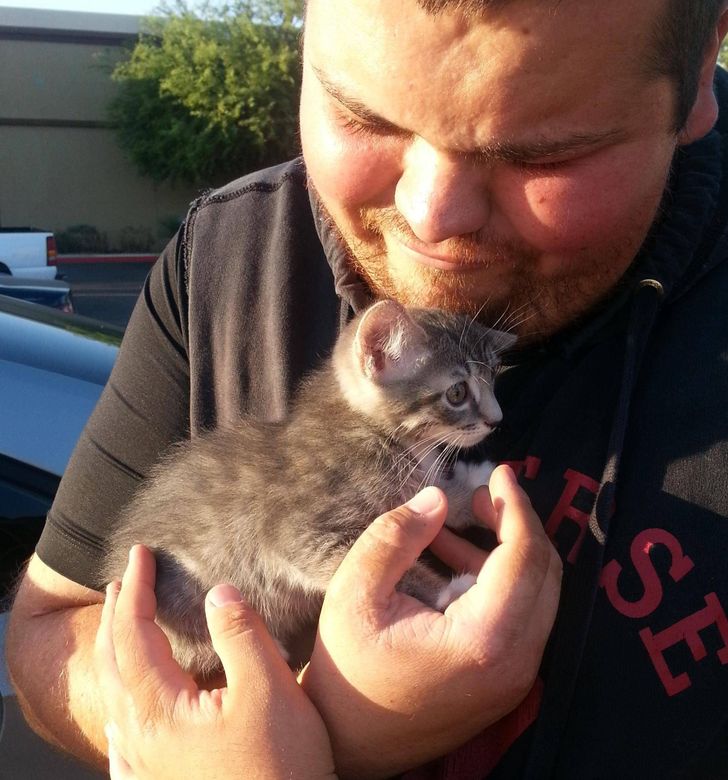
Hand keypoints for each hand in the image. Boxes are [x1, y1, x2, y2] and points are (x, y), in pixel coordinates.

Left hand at [95, 545, 335, 779]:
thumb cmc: (282, 768)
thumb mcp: (271, 690)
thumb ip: (241, 635)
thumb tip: (217, 591)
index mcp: (161, 709)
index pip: (133, 633)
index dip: (136, 588)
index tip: (140, 554)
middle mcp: (143, 738)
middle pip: (112, 663)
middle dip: (115, 615)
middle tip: (122, 579)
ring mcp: (149, 765)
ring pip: (114, 698)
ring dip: (113, 653)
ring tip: (119, 627)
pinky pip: (123, 737)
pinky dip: (118, 707)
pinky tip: (119, 718)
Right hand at [300, 465, 561, 778]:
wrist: (350, 742)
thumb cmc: (347, 671)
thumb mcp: (355, 593)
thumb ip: (396, 537)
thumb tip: (436, 498)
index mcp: (483, 639)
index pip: (524, 557)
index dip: (515, 506)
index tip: (502, 471)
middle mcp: (515, 662)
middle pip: (543, 572)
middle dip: (517, 522)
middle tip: (482, 493)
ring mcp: (516, 677)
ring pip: (539, 593)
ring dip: (510, 549)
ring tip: (465, 518)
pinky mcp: (507, 682)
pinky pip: (524, 616)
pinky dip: (502, 580)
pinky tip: (459, 560)